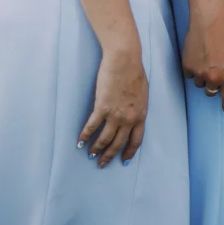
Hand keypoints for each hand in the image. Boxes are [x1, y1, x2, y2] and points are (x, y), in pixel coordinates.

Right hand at [79, 42, 147, 166]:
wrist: (125, 61)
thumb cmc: (135, 73)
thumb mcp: (143, 94)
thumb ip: (138, 108)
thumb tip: (133, 116)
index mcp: (141, 115)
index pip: (136, 140)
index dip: (129, 152)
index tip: (123, 161)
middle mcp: (129, 118)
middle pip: (118, 143)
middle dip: (109, 155)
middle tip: (102, 164)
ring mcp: (115, 114)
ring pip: (104, 139)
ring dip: (96, 148)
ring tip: (90, 154)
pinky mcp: (102, 108)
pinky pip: (91, 127)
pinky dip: (85, 136)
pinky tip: (80, 142)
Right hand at [182, 10, 223, 112]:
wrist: (209, 23)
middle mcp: (212, 78)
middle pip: (210, 92)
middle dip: (212, 86)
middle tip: (213, 75)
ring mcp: (198, 74)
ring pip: (199, 83)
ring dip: (202, 76)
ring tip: (205, 60)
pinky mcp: (187, 67)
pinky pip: (190, 74)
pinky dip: (193, 68)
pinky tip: (197, 56)